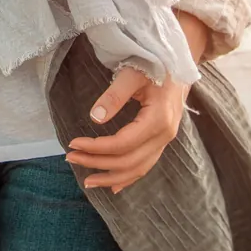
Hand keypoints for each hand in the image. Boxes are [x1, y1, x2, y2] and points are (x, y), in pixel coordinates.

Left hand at [64, 11, 210, 193]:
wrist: (179, 63)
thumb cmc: (155, 64)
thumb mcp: (132, 74)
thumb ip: (114, 96)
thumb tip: (94, 119)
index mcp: (158, 119)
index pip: (123, 143)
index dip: (96, 147)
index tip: (73, 143)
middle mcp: (165, 135)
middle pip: (128, 160)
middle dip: (97, 163)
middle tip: (70, 158)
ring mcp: (166, 140)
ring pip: (138, 168)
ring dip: (111, 176)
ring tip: (88, 181)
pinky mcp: (162, 140)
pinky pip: (146, 165)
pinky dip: (129, 177)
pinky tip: (114, 186)